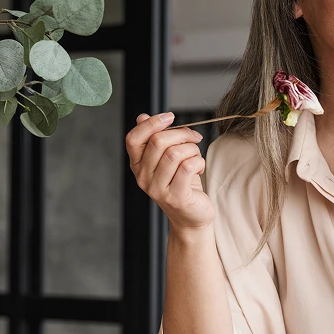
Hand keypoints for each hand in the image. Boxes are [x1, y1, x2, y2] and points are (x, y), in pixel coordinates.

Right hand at [125, 112, 213, 229]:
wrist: (192, 217)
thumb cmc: (181, 183)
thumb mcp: (166, 159)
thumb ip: (154, 138)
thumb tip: (142, 117)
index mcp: (137, 165)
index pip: (133, 138)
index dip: (152, 123)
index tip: (170, 117)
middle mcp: (143, 177)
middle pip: (158, 141)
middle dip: (181, 133)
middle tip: (194, 138)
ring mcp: (158, 189)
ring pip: (175, 153)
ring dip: (192, 149)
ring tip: (196, 156)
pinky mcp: (176, 197)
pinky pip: (188, 167)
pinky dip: (199, 162)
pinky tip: (199, 168)